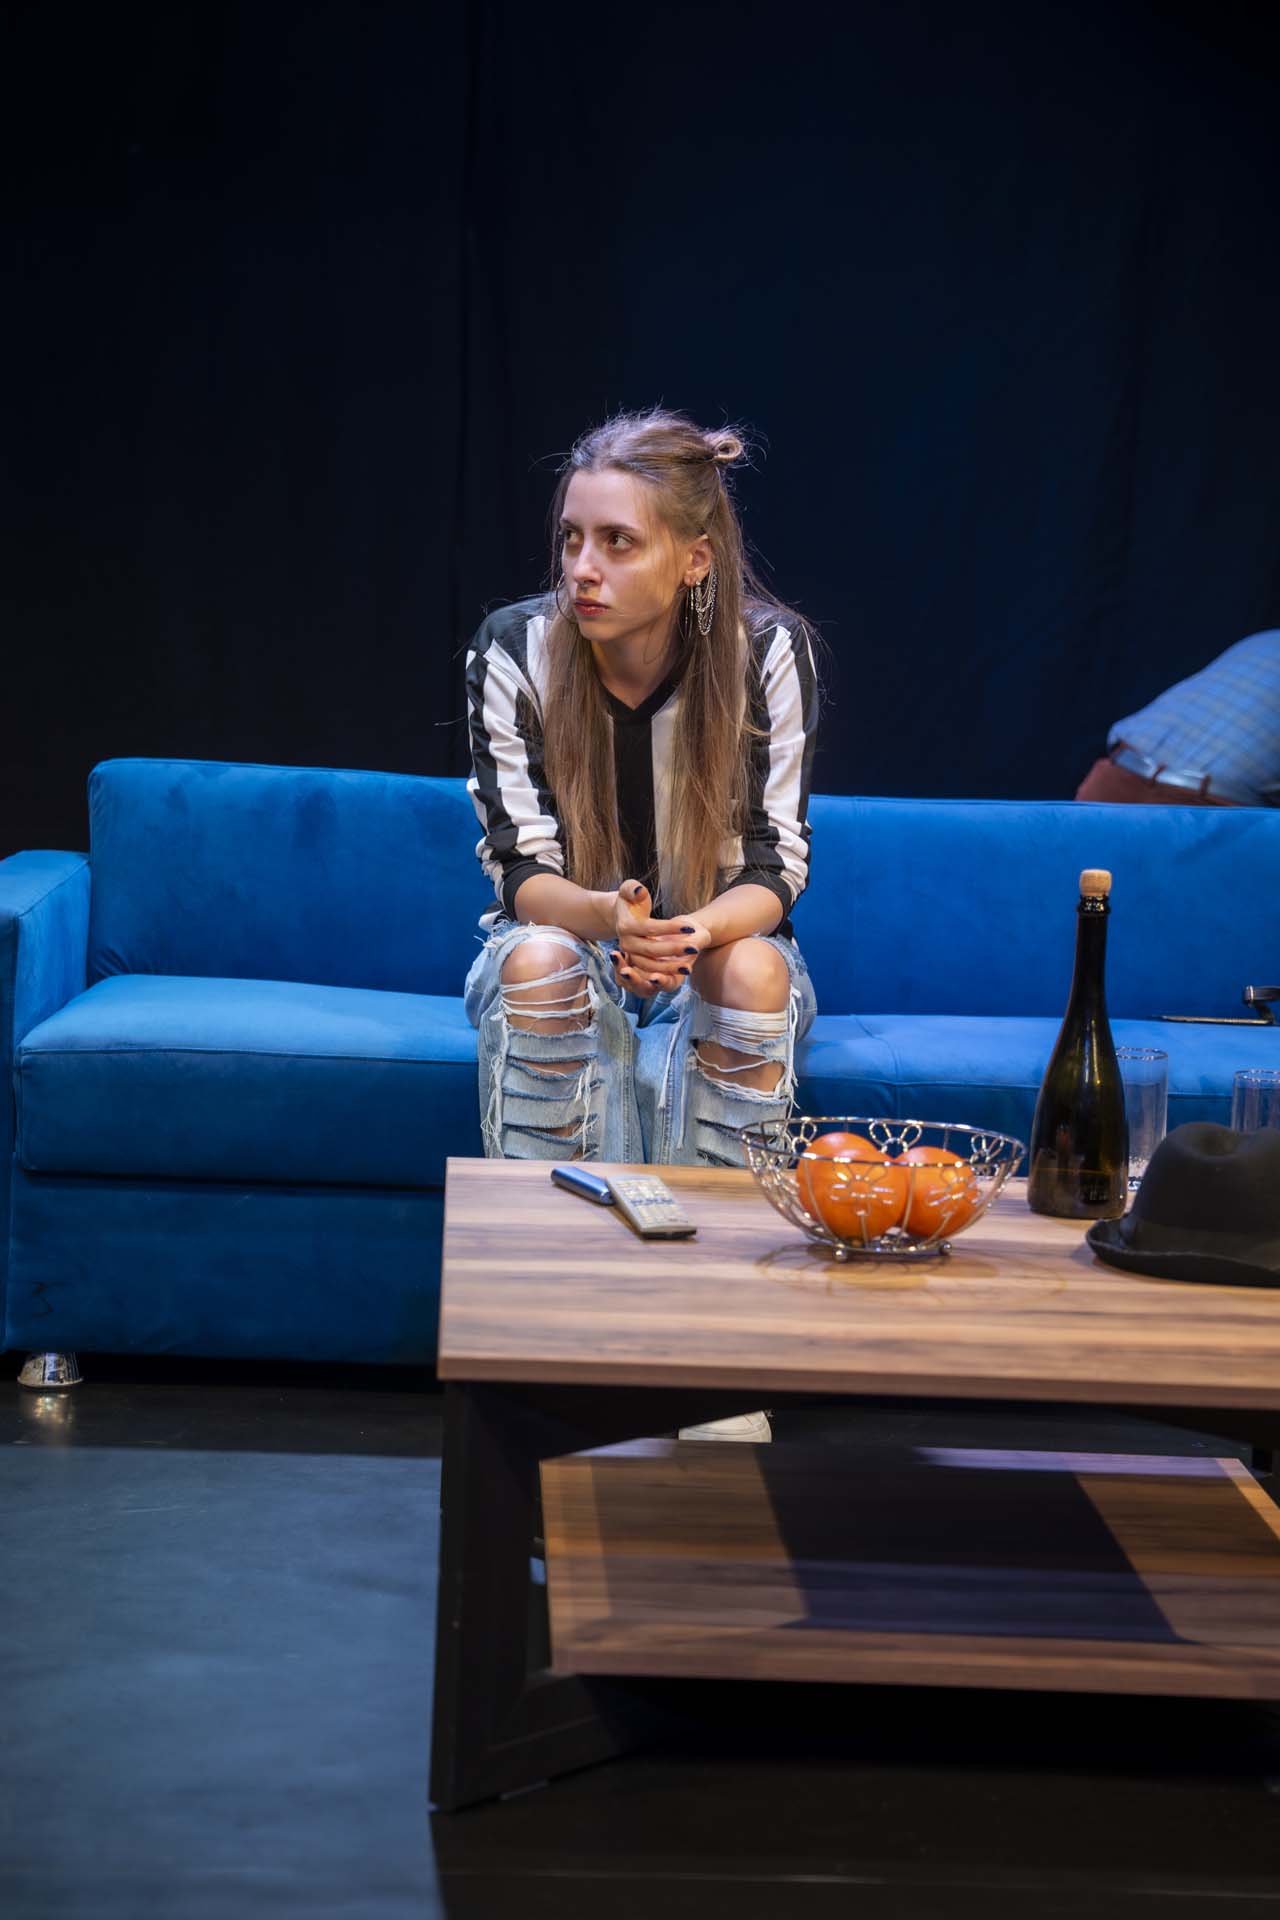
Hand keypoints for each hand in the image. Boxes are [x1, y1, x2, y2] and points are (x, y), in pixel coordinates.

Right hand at [608, 881, 710, 995]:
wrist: (623, 916)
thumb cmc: (632, 900)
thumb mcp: (629, 889)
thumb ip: (632, 888)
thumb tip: (639, 891)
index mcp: (625, 926)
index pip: (650, 928)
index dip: (671, 928)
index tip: (691, 926)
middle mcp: (626, 943)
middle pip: (651, 949)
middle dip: (674, 949)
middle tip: (695, 948)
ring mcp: (631, 955)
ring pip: (651, 965)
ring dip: (671, 967)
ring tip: (689, 966)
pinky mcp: (637, 963)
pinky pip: (652, 972)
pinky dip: (667, 973)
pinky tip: (685, 970)